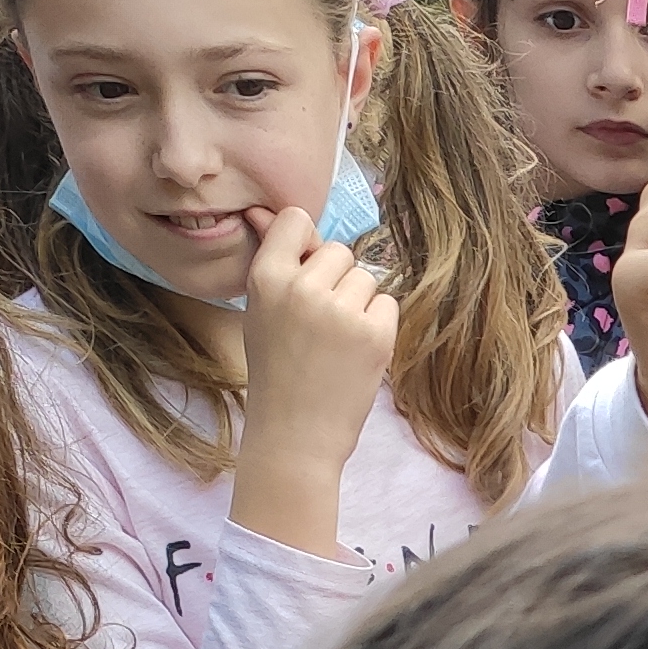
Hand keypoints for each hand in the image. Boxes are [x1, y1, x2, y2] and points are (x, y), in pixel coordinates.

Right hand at [226, 205, 398, 556]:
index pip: (296, 220)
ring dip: (358, 303)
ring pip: (365, 278)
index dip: (306, 243)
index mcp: (266, 278)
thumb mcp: (260, 312)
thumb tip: (271, 212)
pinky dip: (378, 324)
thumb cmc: (276, 374)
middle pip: (339, 251)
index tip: (304, 271)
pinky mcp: (375, 334)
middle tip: (320, 322)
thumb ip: (275, 264)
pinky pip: (387, 303)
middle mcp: (303, 287)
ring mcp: (340, 310)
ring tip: (336, 341)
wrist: (295, 436)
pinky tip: (356, 352)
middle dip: (336, 279)